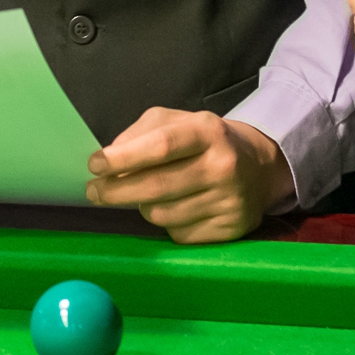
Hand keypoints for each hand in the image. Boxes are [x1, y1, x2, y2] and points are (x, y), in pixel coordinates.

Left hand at [87, 109, 286, 243]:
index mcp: (207, 131)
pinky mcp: (230, 229)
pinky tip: (174, 208)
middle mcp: (222, 166)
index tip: (94, 165)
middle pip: (156, 186)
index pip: (160, 147)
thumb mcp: (177, 121)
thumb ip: (141, 133)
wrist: (260, 167)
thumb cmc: (206, 141)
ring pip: (162, 214)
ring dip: (142, 206)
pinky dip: (166, 223)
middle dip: (116, 190)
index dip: (123, 158)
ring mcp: (229, 201)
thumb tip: (110, 159)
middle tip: (94, 191)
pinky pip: (178, 233)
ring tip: (144, 194)